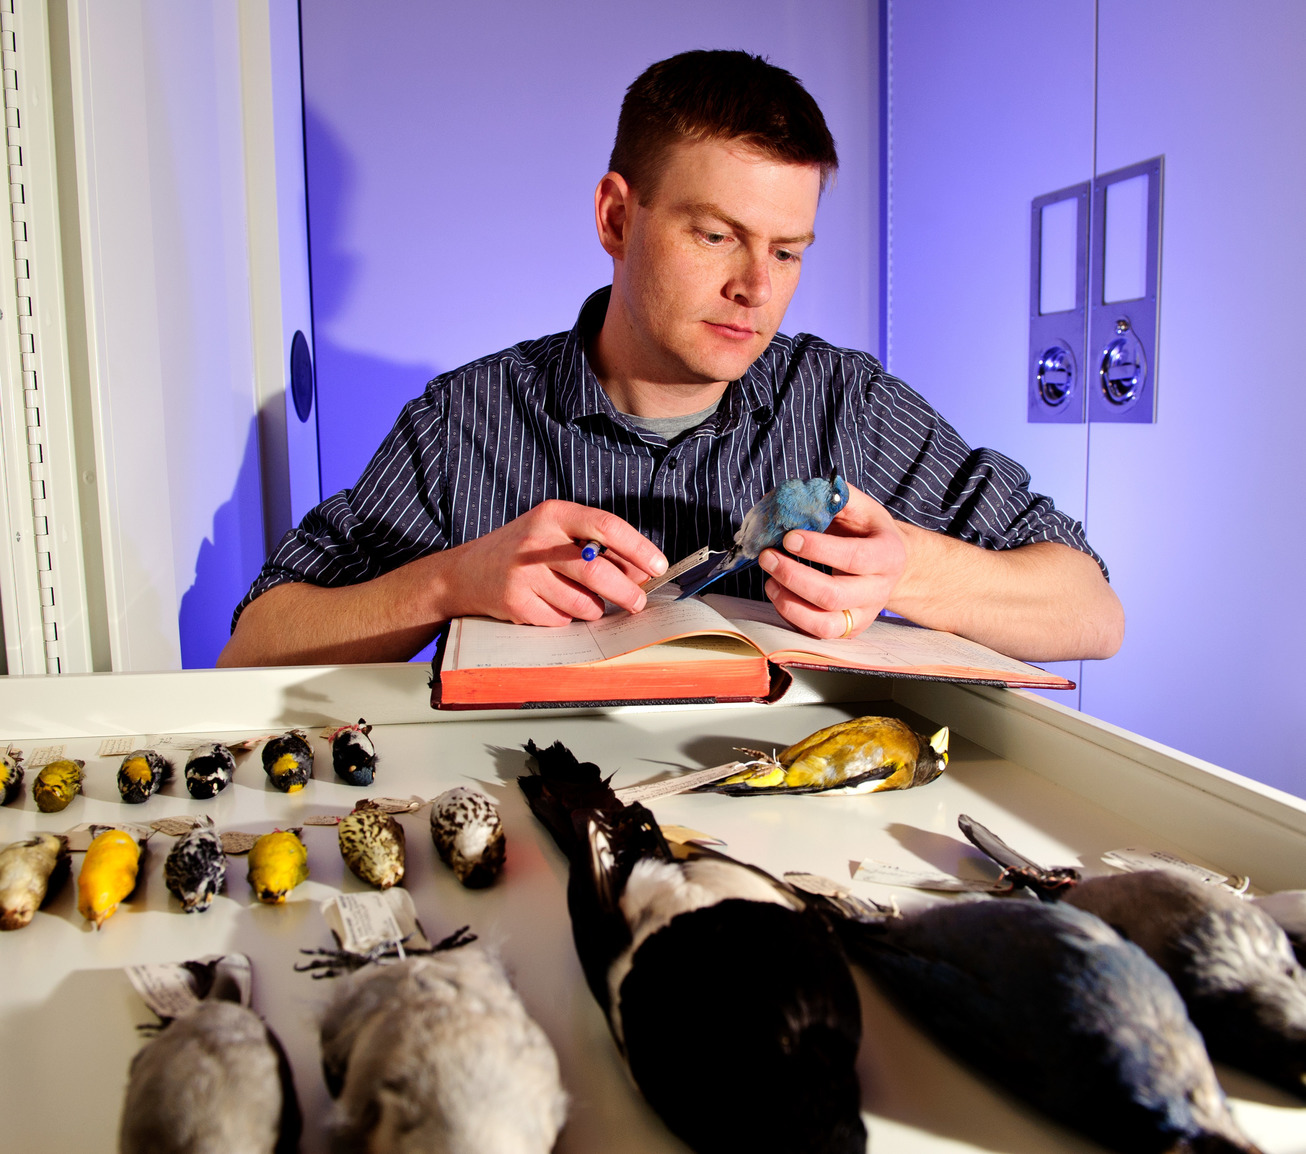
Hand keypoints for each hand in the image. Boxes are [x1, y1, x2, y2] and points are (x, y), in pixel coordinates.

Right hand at [438, 500, 666, 626]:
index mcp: (554, 514)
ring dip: (594, 609)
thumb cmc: (523, 552)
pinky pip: (561, 620)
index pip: (605, 526)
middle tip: (637, 602)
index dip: (637, 548)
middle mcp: (537, 540)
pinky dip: (567, 619)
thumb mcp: (555, 533)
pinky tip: (553, 607)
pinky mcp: (515, 602)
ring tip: (585, 602)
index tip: (658, 566)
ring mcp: (524, 573)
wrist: (466, 572)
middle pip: (597, 571)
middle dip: (626, 592)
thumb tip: (640, 571)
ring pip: (582, 602)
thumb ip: (594, 546)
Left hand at [757, 483, 905, 638]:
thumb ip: (832, 499)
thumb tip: (794, 497)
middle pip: (833, 595)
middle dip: (793, 576)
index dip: (819, 549)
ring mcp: (864, 614)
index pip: (854, 557)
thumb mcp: (859, 508)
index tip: (789, 537)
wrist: (889, 562)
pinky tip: (779, 593)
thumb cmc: (868, 531)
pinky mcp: (847, 630)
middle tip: (767, 557)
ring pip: (825, 624)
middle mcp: (879, 590)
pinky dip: (790, 616)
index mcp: (887, 555)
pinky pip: (815, 633)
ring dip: (788, 603)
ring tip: (769, 580)